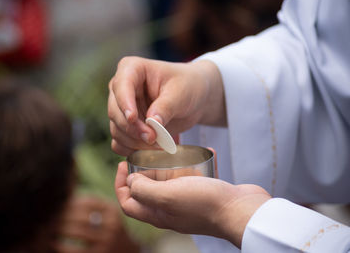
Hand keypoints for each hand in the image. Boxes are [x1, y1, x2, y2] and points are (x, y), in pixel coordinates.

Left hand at [55, 195, 139, 252]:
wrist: (126, 251)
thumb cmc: (110, 227)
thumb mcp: (107, 212)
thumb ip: (90, 202)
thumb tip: (63, 195)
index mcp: (112, 210)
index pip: (87, 202)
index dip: (69, 203)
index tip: (56, 204)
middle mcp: (112, 225)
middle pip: (81, 216)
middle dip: (62, 216)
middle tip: (48, 216)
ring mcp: (106, 241)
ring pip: (77, 232)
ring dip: (60, 229)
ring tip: (49, 228)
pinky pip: (75, 250)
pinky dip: (61, 246)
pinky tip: (54, 243)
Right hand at [108, 56, 225, 155]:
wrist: (194, 99)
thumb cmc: (188, 86)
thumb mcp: (181, 93)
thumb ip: (166, 107)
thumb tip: (152, 124)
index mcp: (132, 69)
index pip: (121, 86)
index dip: (125, 103)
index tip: (133, 119)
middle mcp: (121, 88)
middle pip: (115, 111)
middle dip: (133, 128)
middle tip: (153, 138)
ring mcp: (121, 109)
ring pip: (116, 129)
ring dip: (135, 142)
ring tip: (158, 145)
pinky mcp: (126, 126)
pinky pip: (119, 142)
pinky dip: (132, 150)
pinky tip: (148, 151)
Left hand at [114, 162, 270, 247]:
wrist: (241, 210)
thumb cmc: (204, 203)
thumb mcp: (167, 196)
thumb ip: (144, 190)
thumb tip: (130, 182)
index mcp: (158, 213)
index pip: (128, 203)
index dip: (120, 184)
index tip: (123, 164)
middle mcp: (170, 209)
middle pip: (148, 190)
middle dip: (145, 170)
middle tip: (149, 152)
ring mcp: (187, 202)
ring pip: (171, 181)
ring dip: (172, 164)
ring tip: (175, 148)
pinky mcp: (203, 193)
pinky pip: (194, 176)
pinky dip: (197, 164)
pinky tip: (206, 152)